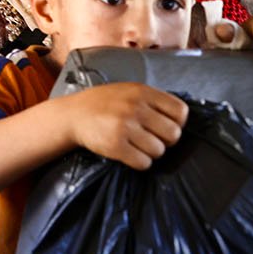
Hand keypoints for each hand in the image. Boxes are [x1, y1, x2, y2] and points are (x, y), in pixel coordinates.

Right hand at [67, 83, 187, 169]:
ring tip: (136, 145)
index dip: (177, 122)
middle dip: (164, 140)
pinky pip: (143, 163)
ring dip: (150, 152)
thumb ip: (152, 100)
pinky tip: (129, 153)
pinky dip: (139, 162)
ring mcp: (125, 126)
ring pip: (159, 151)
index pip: (180, 111)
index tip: (164, 125)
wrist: (72, 115)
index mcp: (142, 92)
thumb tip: (180, 120)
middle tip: (150, 138)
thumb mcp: (128, 91)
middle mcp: (135, 107)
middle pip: (173, 134)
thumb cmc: (103, 104)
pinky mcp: (115, 145)